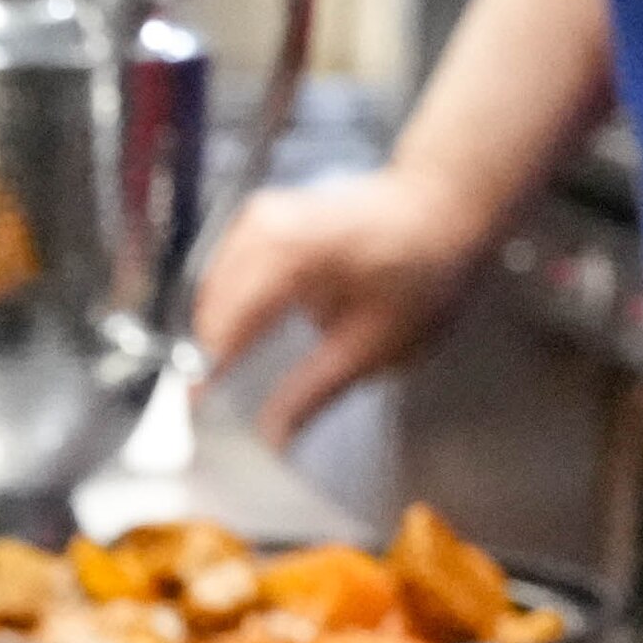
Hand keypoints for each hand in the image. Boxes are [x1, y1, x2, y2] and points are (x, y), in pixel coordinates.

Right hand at [189, 163, 487, 448]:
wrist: (441, 205)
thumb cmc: (423, 268)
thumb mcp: (375, 344)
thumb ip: (313, 392)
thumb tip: (272, 436)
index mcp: (289, 255)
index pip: (225, 328)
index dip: (207, 377)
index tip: (201, 418)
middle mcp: (262, 226)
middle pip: (212, 309)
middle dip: (209, 358)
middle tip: (216, 408)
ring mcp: (258, 217)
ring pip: (213, 291)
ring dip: (217, 334)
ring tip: (226, 377)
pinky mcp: (261, 218)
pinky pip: (227, 272)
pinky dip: (230, 307)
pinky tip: (244, 337)